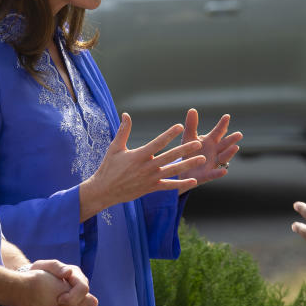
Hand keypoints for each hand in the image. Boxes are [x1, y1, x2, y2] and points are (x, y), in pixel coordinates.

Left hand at [23, 260, 97, 305]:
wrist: (34, 284)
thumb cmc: (39, 273)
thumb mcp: (43, 266)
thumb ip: (56, 267)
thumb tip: (68, 272)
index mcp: (77, 276)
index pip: (84, 289)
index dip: (72, 297)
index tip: (58, 300)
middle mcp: (81, 291)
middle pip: (90, 304)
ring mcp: (81, 303)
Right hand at [79, 113, 205, 220]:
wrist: (104, 191)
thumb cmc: (109, 167)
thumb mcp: (115, 148)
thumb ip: (123, 131)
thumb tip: (126, 114)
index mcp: (139, 155)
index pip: (157, 143)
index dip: (169, 134)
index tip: (180, 126)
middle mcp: (147, 167)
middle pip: (169, 156)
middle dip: (185, 149)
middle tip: (199, 143)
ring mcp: (150, 178)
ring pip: (173, 171)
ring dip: (188, 165)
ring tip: (202, 159)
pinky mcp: (151, 188)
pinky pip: (169, 186)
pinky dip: (181, 184)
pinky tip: (193, 181)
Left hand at [175, 108, 242, 185]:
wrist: (182, 169)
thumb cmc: (188, 151)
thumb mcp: (189, 137)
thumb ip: (191, 125)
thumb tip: (192, 109)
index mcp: (210, 141)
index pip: (218, 131)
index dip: (222, 124)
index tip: (227, 116)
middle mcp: (215, 151)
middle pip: (225, 144)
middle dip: (231, 139)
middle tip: (239, 134)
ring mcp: (213, 163)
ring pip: (224, 157)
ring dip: (229, 153)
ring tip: (236, 147)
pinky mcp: (208, 175)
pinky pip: (215, 174)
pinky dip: (219, 173)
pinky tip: (224, 171)